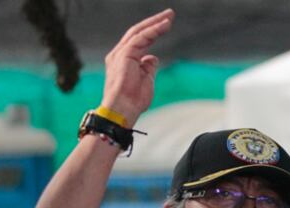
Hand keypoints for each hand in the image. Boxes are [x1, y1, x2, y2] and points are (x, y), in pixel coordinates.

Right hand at [100, 8, 173, 126]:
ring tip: (169, 17)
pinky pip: (140, 38)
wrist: (122, 109)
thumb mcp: (145, 80)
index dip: (152, 30)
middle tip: (169, 14)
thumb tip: (153, 58)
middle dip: (154, 22)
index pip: (139, 39)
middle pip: (138, 31)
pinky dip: (153, 31)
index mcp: (123, 59)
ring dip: (155, 23)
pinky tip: (164, 26)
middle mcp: (119, 53)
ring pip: (139, 32)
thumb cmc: (133, 100)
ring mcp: (120, 53)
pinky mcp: (124, 55)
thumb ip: (148, 67)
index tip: (165, 24)